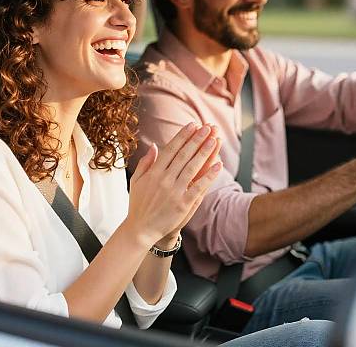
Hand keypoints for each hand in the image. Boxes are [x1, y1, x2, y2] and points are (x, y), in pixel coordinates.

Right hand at [125, 123, 221, 246]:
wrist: (141, 230)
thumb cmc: (138, 204)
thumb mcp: (136, 180)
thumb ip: (146, 162)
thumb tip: (154, 145)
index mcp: (153, 172)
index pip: (171, 149)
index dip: (182, 136)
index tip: (192, 125)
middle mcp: (164, 179)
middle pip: (184, 155)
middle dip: (196, 139)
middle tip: (207, 127)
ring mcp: (174, 191)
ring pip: (193, 167)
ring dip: (204, 152)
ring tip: (214, 140)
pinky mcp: (183, 204)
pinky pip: (199, 187)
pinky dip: (209, 175)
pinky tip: (218, 165)